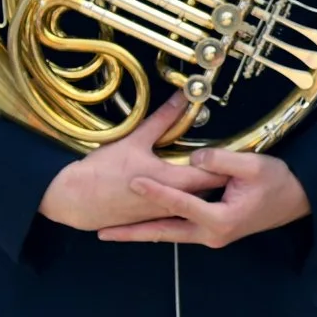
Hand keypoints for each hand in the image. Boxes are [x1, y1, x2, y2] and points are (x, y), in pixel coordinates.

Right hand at [40, 97, 228, 232]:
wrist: (72, 200)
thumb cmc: (101, 171)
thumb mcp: (134, 140)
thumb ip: (163, 119)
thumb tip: (183, 97)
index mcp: (174, 182)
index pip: (215, 174)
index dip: (229, 164)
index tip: (244, 153)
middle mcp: (173, 202)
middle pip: (208, 190)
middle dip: (220, 176)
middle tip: (234, 162)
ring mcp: (163, 214)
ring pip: (193, 201)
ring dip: (204, 189)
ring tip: (216, 174)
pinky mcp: (151, 219)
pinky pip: (177, 210)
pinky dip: (186, 199)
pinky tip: (187, 190)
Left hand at [99, 147, 310, 247]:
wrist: (297, 200)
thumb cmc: (279, 182)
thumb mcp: (254, 165)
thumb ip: (221, 160)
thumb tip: (194, 157)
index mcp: (221, 219)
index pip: (180, 203)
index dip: (156, 191)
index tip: (132, 181)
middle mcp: (212, 234)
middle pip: (165, 232)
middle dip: (133, 232)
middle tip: (103, 232)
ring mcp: (211, 236)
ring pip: (169, 234)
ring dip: (141, 232)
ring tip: (112, 232)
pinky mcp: (212, 232)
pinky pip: (179, 230)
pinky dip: (158, 227)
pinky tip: (141, 225)